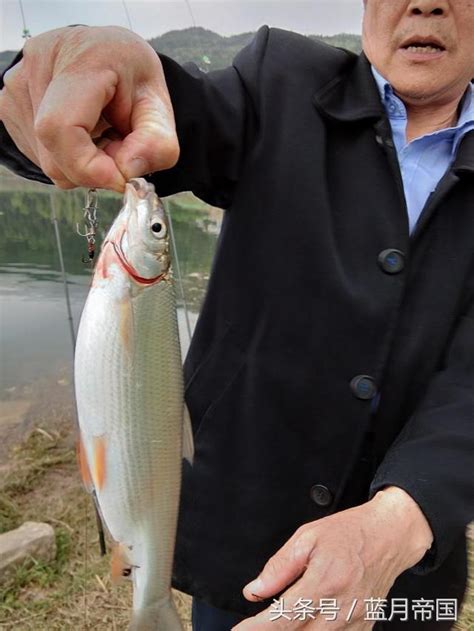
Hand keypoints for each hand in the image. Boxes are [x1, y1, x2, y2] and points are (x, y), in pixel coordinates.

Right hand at [0, 26, 178, 190]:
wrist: (109, 55)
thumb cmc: (133, 78)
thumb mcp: (160, 106)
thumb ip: (156, 144)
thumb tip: (127, 172)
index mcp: (82, 57)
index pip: (62, 128)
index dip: (90, 167)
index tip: (121, 178)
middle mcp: (38, 65)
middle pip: (55, 156)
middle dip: (93, 170)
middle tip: (119, 151)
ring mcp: (16, 86)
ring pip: (48, 163)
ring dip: (81, 165)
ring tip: (102, 135)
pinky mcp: (9, 105)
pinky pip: (40, 157)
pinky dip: (67, 159)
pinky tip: (83, 134)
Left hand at [234, 487, 432, 629]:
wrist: (390, 535)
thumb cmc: (349, 532)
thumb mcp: (307, 537)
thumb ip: (279, 567)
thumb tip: (254, 591)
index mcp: (324, 583)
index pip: (283, 619)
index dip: (258, 630)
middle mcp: (341, 608)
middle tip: (257, 626)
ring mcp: (355, 621)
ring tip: (279, 623)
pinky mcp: (364, 627)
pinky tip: (307, 623)